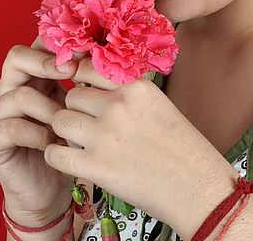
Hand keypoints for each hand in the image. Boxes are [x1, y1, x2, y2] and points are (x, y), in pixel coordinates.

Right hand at [0, 36, 87, 225]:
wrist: (52, 187)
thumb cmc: (71, 142)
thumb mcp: (80, 107)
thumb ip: (85, 81)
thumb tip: (106, 55)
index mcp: (33, 75)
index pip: (37, 44)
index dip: (58, 42)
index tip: (85, 48)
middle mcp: (11, 87)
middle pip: (16, 57)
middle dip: (45, 61)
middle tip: (71, 71)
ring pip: (19, 94)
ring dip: (49, 108)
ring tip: (67, 123)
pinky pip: (10, 127)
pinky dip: (37, 134)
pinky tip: (54, 143)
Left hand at [44, 57, 238, 235]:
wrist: (197, 185)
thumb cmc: (182, 146)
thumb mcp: (158, 104)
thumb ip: (128, 92)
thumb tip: (95, 86)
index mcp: (135, 86)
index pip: (88, 68)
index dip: (80, 80)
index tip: (84, 92)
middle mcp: (118, 105)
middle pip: (72, 96)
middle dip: (76, 110)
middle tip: (87, 124)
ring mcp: (104, 135)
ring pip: (60, 121)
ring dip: (65, 132)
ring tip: (79, 142)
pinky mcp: (95, 167)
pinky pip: (55, 154)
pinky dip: (56, 156)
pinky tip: (70, 159)